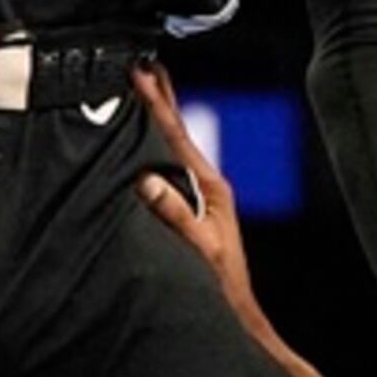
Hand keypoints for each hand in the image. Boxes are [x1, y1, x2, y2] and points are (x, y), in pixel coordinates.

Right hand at [134, 65, 286, 354]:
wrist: (234, 312)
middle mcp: (208, 186)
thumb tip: (147, 182)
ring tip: (148, 87)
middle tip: (146, 63)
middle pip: (179, 132)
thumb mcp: (198, 248)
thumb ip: (176, 215)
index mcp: (210, 187)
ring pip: (175, 147)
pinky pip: (173, 165)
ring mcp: (203, 196)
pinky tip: (150, 138)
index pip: (177, 136)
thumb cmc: (219, 285)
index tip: (141, 73)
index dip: (157, 104)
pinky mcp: (196, 208)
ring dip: (161, 117)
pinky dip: (159, 144)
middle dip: (161, 98)